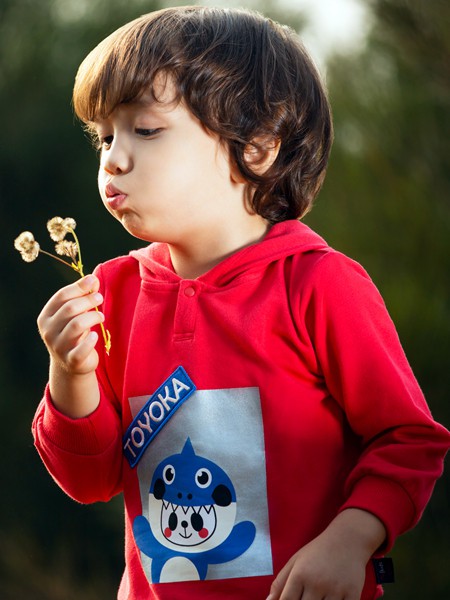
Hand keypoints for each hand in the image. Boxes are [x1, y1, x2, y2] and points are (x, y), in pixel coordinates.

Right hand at [37, 274, 103, 375]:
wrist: (70, 365)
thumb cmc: (74, 334)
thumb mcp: (74, 315)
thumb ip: (81, 297)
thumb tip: (92, 279)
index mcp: (46, 317)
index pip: (62, 296)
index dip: (79, 287)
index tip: (94, 282)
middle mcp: (49, 331)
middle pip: (70, 309)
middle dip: (88, 300)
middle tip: (100, 298)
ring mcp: (58, 347)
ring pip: (77, 325)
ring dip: (93, 316)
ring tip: (101, 316)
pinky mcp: (71, 361)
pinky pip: (81, 349)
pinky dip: (90, 341)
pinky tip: (95, 335)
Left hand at [267, 509, 385, 599]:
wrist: (348, 539)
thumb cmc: (318, 551)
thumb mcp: (296, 560)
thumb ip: (281, 582)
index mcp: (300, 574)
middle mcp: (316, 583)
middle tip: (306, 597)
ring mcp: (335, 590)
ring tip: (317, 598)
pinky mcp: (352, 594)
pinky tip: (332, 599)